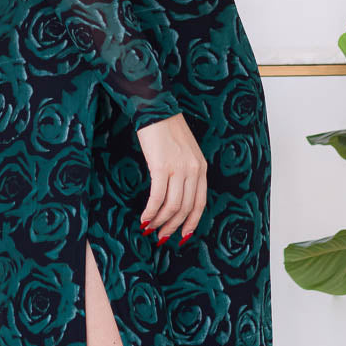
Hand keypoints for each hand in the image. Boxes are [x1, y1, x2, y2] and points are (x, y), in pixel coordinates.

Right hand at [136, 113, 207, 243]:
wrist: (156, 109)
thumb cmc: (167, 130)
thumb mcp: (185, 151)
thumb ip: (186, 172)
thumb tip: (176, 197)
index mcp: (201, 167)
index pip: (200, 203)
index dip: (191, 222)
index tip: (183, 235)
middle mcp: (193, 170)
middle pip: (185, 208)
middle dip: (173, 226)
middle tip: (161, 236)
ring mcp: (178, 169)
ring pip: (172, 206)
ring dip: (160, 222)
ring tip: (149, 229)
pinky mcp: (161, 167)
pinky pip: (157, 198)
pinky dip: (150, 212)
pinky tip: (144, 218)